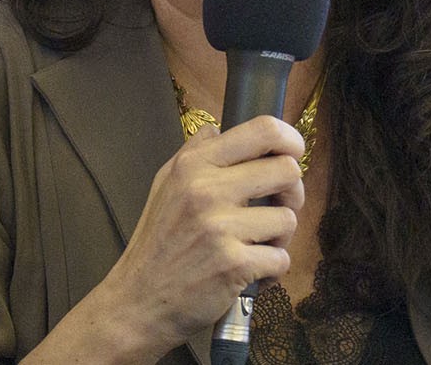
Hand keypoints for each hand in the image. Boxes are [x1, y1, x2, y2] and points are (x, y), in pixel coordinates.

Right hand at [84, 117, 304, 357]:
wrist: (138, 301)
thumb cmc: (156, 244)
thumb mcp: (164, 185)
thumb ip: (192, 153)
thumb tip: (219, 129)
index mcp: (193, 165)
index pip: (262, 130)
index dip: (290, 139)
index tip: (292, 151)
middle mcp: (206, 190)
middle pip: (287, 170)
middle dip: (290, 191)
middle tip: (275, 208)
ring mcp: (220, 227)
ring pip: (288, 218)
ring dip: (279, 237)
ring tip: (254, 247)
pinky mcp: (234, 264)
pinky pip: (281, 258)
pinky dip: (270, 270)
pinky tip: (249, 272)